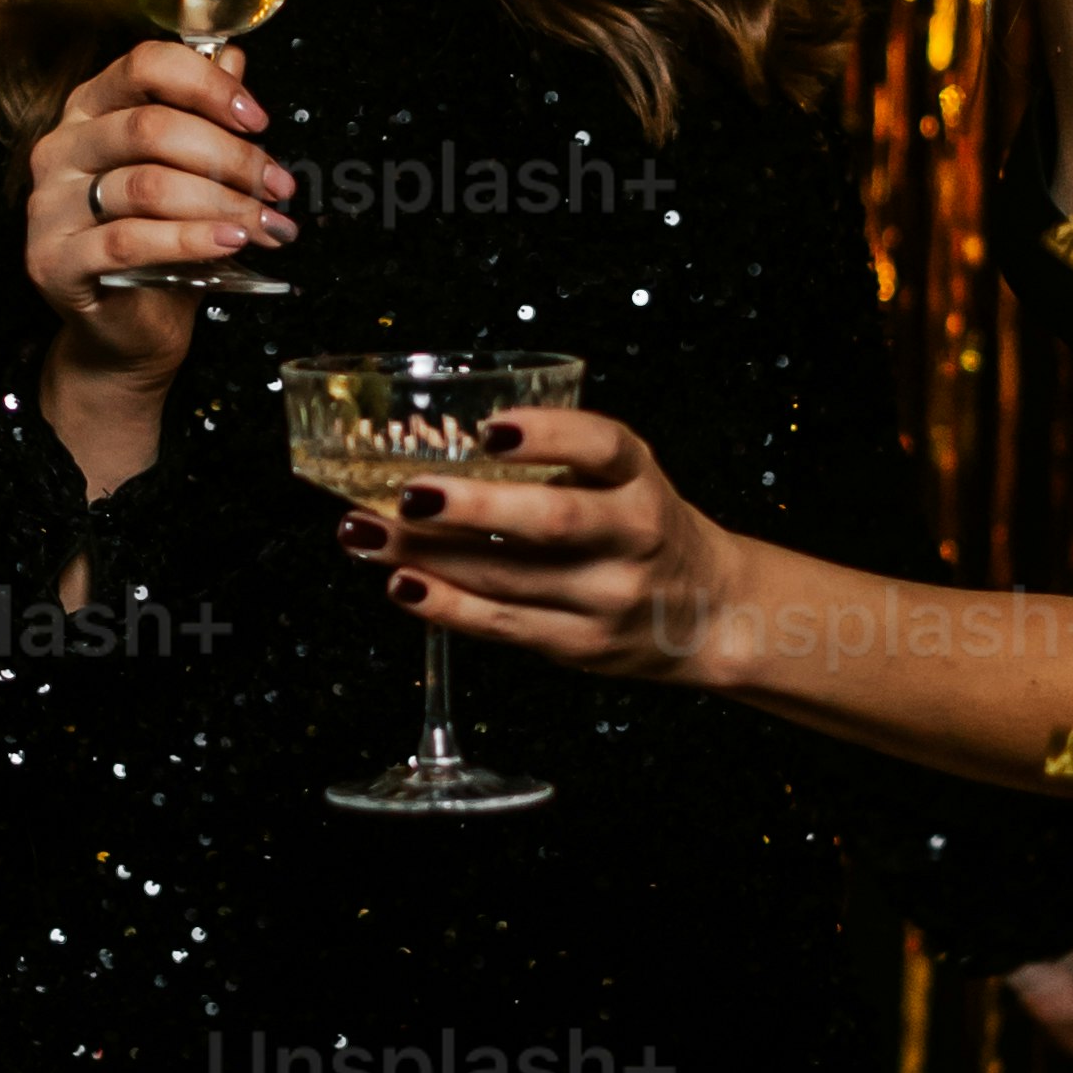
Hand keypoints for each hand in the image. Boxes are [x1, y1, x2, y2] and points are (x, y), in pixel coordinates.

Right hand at [24, 36, 298, 365]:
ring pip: (147, 185)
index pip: (143, 67)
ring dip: (222, 203)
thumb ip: (202, 114)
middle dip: (230, 156)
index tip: (258, 120)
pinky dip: (190, 239)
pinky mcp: (51, 260)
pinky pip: (130, 240)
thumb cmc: (159, 248)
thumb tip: (232, 57)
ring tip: (267, 223)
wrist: (127, 330)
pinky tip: (230, 241)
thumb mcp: (189, 173)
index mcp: (88, 110)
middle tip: (278, 186)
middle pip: (150, 128)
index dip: (207, 86)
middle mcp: (59, 148)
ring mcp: (48, 205)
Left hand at [332, 402, 736, 687]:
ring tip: (364, 533)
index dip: (547, 435)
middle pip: (553, 520)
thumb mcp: (623, 475)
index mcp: (640, 479)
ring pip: (511, 577)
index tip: (490, 428)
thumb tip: (435, 438)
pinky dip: (444, 605)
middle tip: (406, 494)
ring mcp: (608, 596)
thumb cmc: (640, 527)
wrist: (707, 611)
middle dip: (472, 509)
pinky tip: (400, 583)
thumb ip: (557, 456)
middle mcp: (633, 536)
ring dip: (428, 555)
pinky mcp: (579, 644)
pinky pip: (502, 625)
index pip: (603, 447)